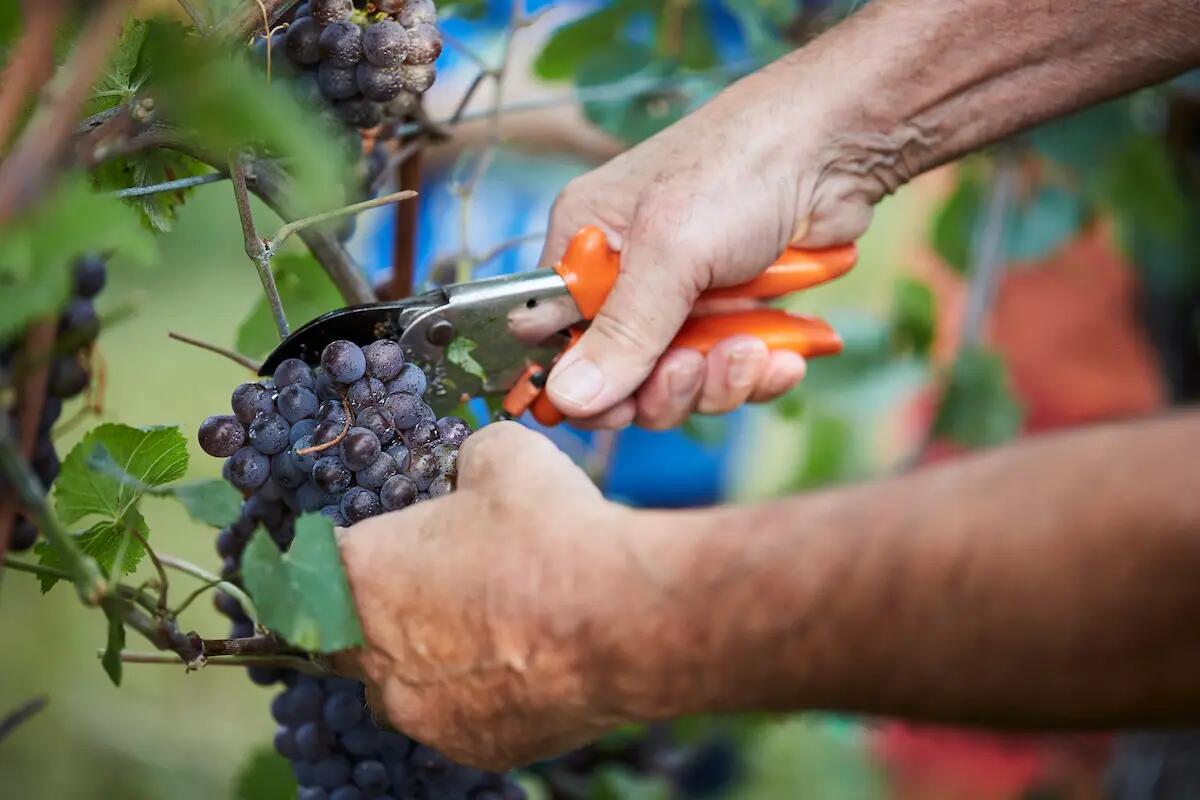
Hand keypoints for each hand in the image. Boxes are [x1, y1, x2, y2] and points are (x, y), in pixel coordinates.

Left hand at [334, 422, 637, 769]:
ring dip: (433, 657)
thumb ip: (465, 460)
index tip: (377, 543)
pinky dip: (483, 694)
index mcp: (359, 577)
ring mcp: (423, 713)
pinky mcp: (477, 748)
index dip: (351, 547)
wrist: (625, 617)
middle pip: (351, 635)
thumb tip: (470, 468)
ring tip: (496, 622)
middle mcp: (374, 658)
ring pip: (407, 686)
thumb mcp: (502, 455)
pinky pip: (463, 718)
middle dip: (384, 610)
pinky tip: (528, 659)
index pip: (317, 564)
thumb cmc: (552, 533)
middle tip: (437, 582)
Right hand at [540, 66, 876, 428]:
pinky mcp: (731, 313)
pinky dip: (754, 376)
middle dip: (661, 387)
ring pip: (678, 384)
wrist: (837, 148)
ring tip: (750, 350)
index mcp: (584, 244)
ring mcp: (680, 298)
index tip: (616, 405)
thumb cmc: (740, 168)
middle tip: (691, 369)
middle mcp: (625, 275)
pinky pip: (727, 375)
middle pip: (618, 376)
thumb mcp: (671, 251)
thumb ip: (622, 330)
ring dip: (716, 381)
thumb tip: (568, 399)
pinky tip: (781, 360)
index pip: (553, 337)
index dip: (578, 382)